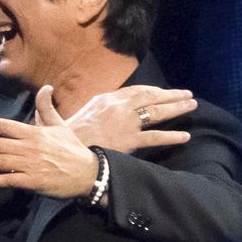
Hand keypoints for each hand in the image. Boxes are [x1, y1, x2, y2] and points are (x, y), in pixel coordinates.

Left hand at [0, 86, 97, 196]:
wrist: (88, 173)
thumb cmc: (71, 149)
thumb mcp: (60, 125)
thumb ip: (47, 108)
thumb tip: (46, 87)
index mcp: (34, 133)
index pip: (5, 126)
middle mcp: (30, 147)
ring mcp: (31, 165)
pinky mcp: (34, 182)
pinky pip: (10, 180)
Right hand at [66, 85, 195, 151]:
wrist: (66, 151)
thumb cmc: (62, 136)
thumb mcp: (55, 113)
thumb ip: (59, 103)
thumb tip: (50, 90)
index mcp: (104, 100)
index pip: (134, 91)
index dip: (152, 91)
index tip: (162, 93)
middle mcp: (118, 108)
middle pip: (150, 97)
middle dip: (170, 95)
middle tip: (186, 95)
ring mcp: (126, 123)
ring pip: (156, 113)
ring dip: (176, 108)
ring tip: (191, 105)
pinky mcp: (129, 140)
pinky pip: (155, 137)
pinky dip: (171, 137)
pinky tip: (184, 136)